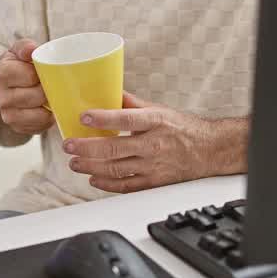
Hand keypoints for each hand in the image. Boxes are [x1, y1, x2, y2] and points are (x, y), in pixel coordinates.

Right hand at [0, 39, 53, 135]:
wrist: (12, 83)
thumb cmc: (20, 64)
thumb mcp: (20, 50)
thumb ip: (25, 46)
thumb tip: (31, 50)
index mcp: (1, 74)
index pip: (31, 75)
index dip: (44, 73)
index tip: (45, 71)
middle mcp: (1, 97)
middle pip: (37, 96)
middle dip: (48, 90)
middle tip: (51, 84)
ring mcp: (7, 115)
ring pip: (39, 114)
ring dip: (49, 105)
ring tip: (50, 96)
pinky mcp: (17, 127)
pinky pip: (39, 127)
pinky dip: (47, 118)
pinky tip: (46, 108)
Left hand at [63, 92, 248, 193]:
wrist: (208, 150)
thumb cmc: (181, 128)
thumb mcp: (159, 109)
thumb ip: (132, 103)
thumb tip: (108, 91)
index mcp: (155, 121)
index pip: (126, 118)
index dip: (103, 118)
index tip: (83, 116)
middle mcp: (153, 144)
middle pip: (115, 148)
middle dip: (87, 148)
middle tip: (69, 145)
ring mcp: (153, 165)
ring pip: (116, 169)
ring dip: (91, 166)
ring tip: (75, 162)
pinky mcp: (154, 182)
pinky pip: (126, 186)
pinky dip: (107, 184)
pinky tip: (93, 179)